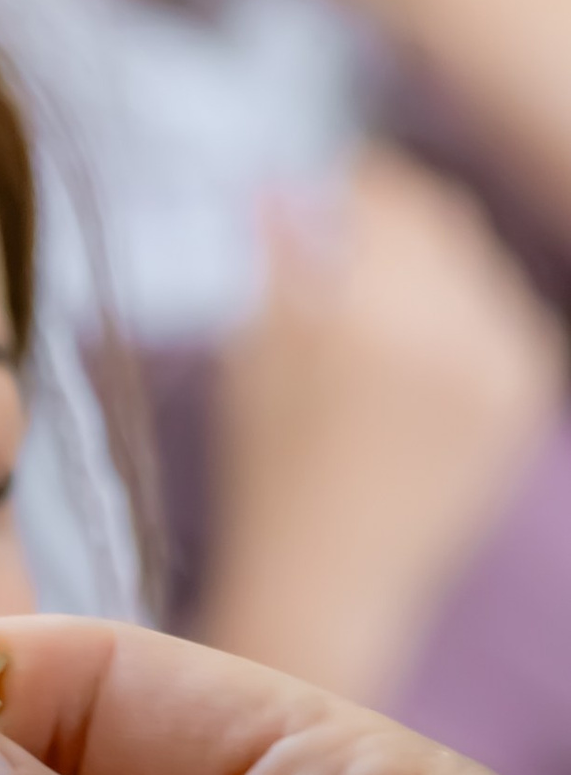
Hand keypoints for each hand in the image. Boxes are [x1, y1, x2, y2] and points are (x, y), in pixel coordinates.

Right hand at [198, 154, 562, 705]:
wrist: (329, 591)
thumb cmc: (268, 485)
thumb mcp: (251, 365)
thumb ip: (277, 262)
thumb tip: (283, 184)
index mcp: (367, 320)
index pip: (379, 195)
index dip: (349, 186)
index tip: (329, 189)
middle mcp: (448, 334)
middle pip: (436, 221)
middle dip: (392, 226)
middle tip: (351, 243)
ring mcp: (497, 366)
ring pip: (473, 266)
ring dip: (429, 274)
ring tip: (378, 323)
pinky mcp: (523, 397)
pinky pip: (499, 315)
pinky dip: (461, 321)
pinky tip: (415, 366)